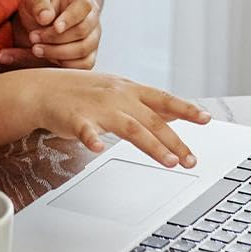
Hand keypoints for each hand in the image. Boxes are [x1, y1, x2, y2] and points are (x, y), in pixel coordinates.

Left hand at [0, 0, 100, 69]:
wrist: (43, 22)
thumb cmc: (41, 8)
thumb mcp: (33, 0)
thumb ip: (38, 5)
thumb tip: (45, 18)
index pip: (83, 7)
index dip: (70, 19)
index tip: (55, 27)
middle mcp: (92, 18)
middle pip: (81, 31)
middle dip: (54, 38)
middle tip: (33, 37)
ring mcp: (93, 38)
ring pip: (82, 50)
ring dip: (56, 52)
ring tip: (36, 49)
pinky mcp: (89, 55)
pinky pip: (83, 65)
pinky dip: (64, 64)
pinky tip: (48, 57)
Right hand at [33, 69, 211, 166]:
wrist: (44, 89)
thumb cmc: (83, 92)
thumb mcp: (119, 91)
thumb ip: (146, 104)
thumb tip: (176, 112)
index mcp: (130, 90)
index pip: (164, 99)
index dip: (186, 109)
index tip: (206, 119)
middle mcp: (118, 97)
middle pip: (152, 119)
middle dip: (174, 141)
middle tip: (191, 160)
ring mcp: (98, 107)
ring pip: (129, 127)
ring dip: (152, 145)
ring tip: (169, 162)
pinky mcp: (75, 119)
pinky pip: (84, 130)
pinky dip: (90, 139)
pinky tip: (97, 149)